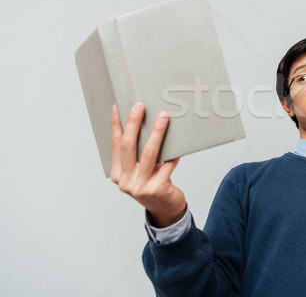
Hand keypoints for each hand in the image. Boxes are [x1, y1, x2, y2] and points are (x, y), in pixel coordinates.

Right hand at [111, 102, 185, 227]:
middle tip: (140, 105)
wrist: (166, 209)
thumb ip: (137, 154)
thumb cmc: (153, 184)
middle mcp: (125, 181)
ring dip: (156, 132)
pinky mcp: (157, 189)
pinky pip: (167, 165)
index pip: (116, 145)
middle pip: (129, 146)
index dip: (116, 125)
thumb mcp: (139, 170)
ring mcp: (140, 186)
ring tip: (163, 117)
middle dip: (134, 123)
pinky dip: (173, 153)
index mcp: (117, 174)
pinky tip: (179, 143)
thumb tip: (143, 123)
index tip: (118, 106)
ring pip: (149, 153)